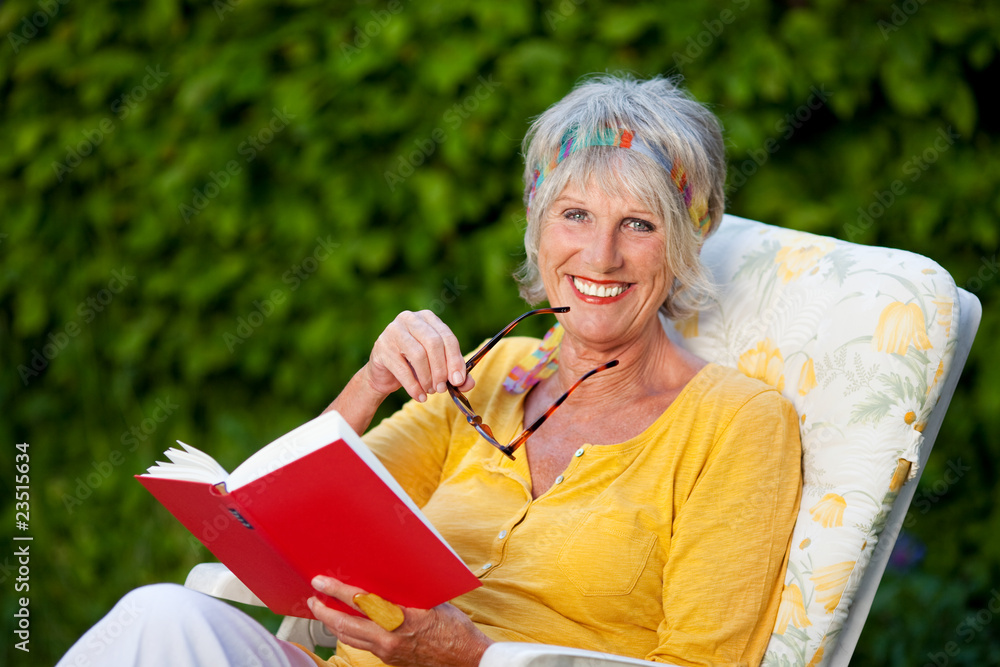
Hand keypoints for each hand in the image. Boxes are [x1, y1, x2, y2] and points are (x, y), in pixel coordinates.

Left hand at [308, 576, 492, 666]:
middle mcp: (389, 637)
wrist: (466, 659)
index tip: (320, 582)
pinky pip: (362, 645)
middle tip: (312, 599)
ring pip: (349, 638)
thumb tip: (384, 578)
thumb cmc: (454, 627)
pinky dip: (349, 633)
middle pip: (344, 625)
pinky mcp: (389, 659)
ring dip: (332, 624)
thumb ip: (405, 593)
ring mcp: (387, 652)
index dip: (336, 591)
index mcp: (400, 617)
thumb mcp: (430, 601)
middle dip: (323, 612)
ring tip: (322, 612)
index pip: (359, 602)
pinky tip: (347, 625)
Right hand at [364, 310, 473, 403]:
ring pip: (418, 355)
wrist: (384, 373)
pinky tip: (420, 396)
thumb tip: (468, 383)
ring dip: (427, 378)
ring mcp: (393, 331)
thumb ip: (454, 373)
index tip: (458, 380)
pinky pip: (402, 369)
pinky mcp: (381, 348)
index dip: (455, 360)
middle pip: (434, 343)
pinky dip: (414, 386)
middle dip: (441, 369)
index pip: (447, 337)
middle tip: (442, 388)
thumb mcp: (437, 366)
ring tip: (430, 391)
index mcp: (427, 318)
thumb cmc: (414, 365)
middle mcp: (409, 319)